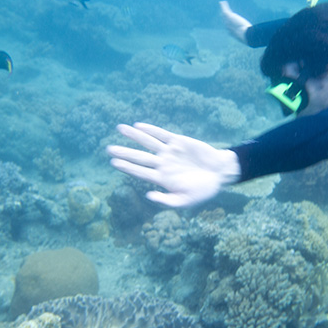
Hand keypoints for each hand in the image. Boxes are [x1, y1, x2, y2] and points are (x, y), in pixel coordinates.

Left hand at [107, 123, 240, 206]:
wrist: (220, 174)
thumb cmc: (203, 191)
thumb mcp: (185, 201)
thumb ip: (167, 201)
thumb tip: (148, 196)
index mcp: (162, 179)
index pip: (140, 172)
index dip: (126, 167)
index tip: (113, 163)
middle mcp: (163, 164)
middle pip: (139, 157)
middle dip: (124, 152)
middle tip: (107, 149)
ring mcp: (170, 152)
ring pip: (148, 143)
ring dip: (134, 136)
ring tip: (119, 128)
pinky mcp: (179, 142)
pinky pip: (162, 134)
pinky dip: (151, 130)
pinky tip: (140, 126)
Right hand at [219, 0, 251, 44]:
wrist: (244, 35)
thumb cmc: (246, 36)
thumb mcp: (246, 37)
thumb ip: (247, 37)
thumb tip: (253, 41)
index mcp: (231, 32)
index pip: (228, 26)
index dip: (227, 23)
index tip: (227, 21)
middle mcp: (228, 26)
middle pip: (224, 19)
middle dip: (223, 15)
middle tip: (222, 12)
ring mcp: (228, 21)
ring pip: (224, 14)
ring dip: (223, 8)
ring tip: (222, 4)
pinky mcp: (229, 16)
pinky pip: (225, 9)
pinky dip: (223, 6)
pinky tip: (223, 2)